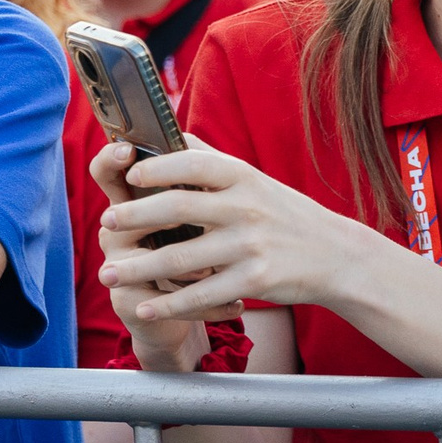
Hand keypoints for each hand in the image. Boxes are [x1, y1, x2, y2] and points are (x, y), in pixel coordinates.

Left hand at [90, 139, 378, 349]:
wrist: (336, 255)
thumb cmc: (286, 214)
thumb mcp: (256, 180)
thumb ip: (213, 162)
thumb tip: (170, 136)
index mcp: (243, 177)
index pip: (194, 163)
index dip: (158, 168)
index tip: (128, 176)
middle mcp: (246, 207)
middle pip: (179, 208)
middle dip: (135, 216)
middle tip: (106, 223)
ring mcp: (249, 246)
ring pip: (182, 258)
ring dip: (140, 268)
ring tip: (110, 272)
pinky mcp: (253, 281)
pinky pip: (201, 294)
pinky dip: (169, 304)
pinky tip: (145, 306)